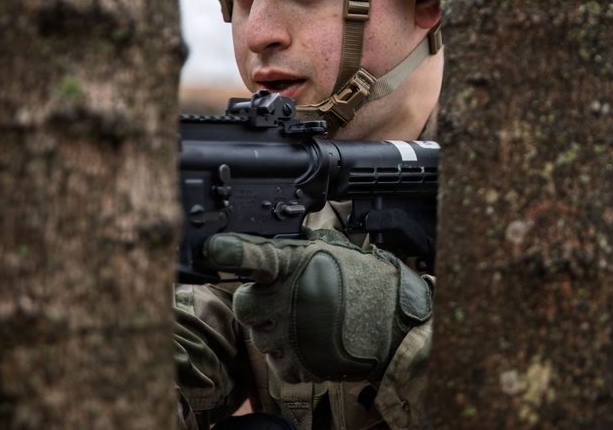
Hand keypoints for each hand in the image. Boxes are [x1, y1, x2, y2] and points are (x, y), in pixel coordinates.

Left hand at [203, 228, 432, 382]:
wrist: (396, 323)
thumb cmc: (366, 283)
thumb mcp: (331, 252)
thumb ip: (293, 253)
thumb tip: (263, 253)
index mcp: (295, 265)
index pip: (256, 257)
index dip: (234, 252)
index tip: (216, 248)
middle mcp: (288, 300)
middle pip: (246, 306)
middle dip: (259, 305)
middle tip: (286, 302)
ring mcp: (291, 335)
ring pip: (260, 338)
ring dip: (277, 332)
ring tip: (310, 323)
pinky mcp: (299, 364)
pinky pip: (278, 363)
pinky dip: (291, 357)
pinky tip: (312, 343)